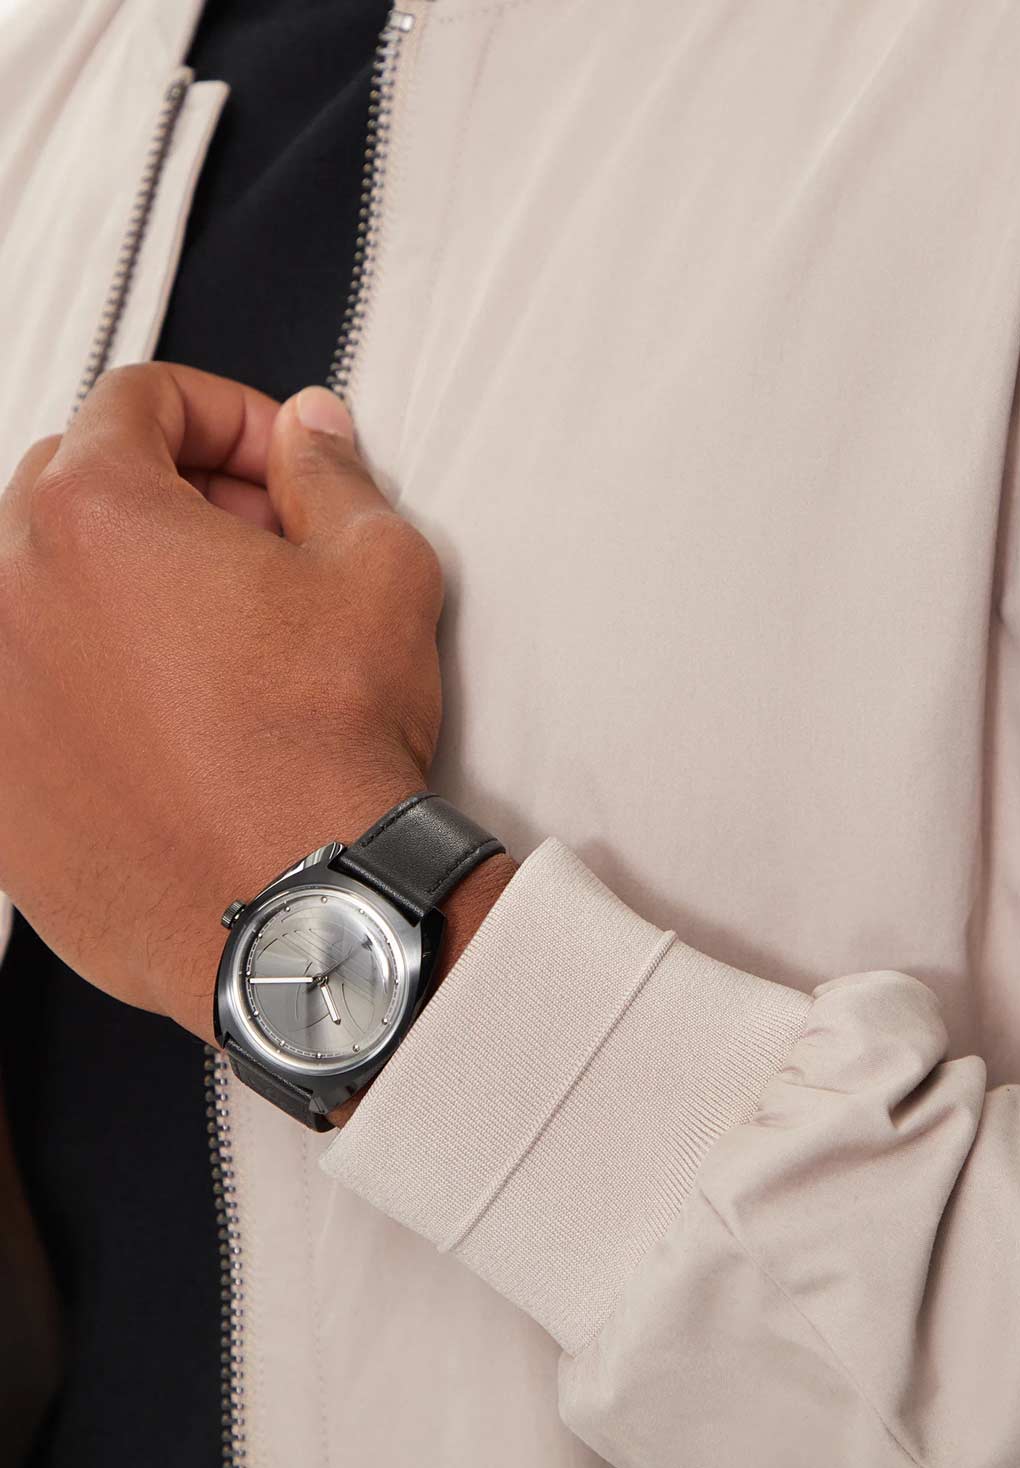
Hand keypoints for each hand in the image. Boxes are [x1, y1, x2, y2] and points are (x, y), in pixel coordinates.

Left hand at [0, 363, 453, 1043]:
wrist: (300, 909)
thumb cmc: (328, 747)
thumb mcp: (377, 572)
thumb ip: (332, 475)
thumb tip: (311, 434)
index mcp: (92, 514)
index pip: (140, 401)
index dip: (228, 417)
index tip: (277, 466)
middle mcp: (9, 593)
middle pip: (78, 485)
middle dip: (175, 495)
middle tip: (259, 551)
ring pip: (44, 589)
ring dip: (126, 586)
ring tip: (217, 640)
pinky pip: (32, 692)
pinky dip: (90, 680)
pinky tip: (172, 718)